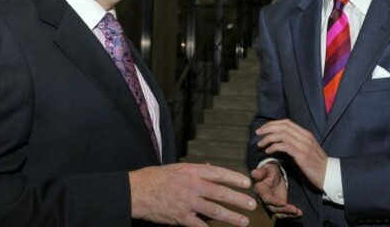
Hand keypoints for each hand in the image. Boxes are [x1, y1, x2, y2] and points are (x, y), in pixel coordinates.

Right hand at [129, 163, 256, 225]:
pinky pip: (199, 225)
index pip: (218, 173)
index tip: (247, 183)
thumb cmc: (157, 178)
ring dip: (231, 216)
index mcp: (191, 171)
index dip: (234, 178)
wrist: (137, 191)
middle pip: (220, 192)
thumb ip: (196, 170)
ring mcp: (186, 202)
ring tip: (243, 221)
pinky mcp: (180, 217)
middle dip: (238, 199)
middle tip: (252, 204)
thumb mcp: (177, 168)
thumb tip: (211, 168)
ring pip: (214, 210)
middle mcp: (191, 185)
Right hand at [251, 162, 301, 218]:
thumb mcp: (266, 169)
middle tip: (295, 209)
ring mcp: (270, 204)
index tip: (284, 203)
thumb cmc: (269, 170)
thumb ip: (261, 172)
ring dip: (288, 214)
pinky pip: (283, 213)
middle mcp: (264, 200)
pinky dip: (291, 215)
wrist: (272, 174)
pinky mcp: (277, 206)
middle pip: (273, 208)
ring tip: (298, 212)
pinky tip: (299, 213)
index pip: (266, 198)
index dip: (274, 202)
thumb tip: (254, 173)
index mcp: (260, 190)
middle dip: (284, 210)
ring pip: (279, 212)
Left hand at [256, 119, 327, 188]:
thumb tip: (281, 140)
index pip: (287, 122)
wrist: (329, 174)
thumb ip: (296, 142)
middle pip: (283, 126)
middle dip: (268, 128)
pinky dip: (274, 146)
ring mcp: (304, 145)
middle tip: (258, 133)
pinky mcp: (302, 155)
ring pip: (282, 134)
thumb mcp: (307, 149)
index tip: (263, 128)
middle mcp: (305, 137)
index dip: (273, 123)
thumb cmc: (316, 164)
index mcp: (305, 134)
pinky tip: (268, 151)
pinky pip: (284, 146)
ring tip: (260, 143)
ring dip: (268, 138)